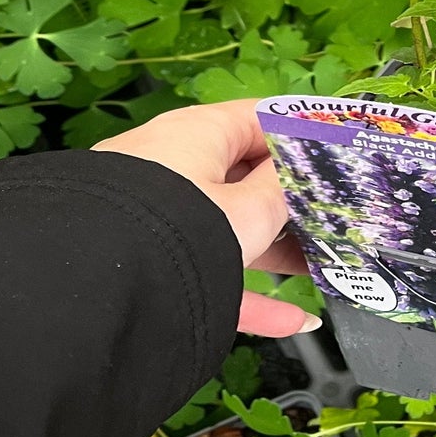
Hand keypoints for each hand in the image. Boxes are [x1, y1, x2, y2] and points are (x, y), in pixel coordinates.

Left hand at [96, 99, 318, 337]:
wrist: (92, 299)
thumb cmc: (181, 234)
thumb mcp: (249, 212)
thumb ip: (282, 188)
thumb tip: (301, 168)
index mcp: (198, 132)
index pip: (262, 118)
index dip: (305, 133)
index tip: (343, 152)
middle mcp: (174, 162)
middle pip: (246, 174)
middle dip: (292, 200)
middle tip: (336, 216)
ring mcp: (158, 212)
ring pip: (230, 224)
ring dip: (276, 248)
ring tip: (321, 265)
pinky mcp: (151, 258)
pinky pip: (207, 265)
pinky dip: (246, 288)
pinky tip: (292, 319)